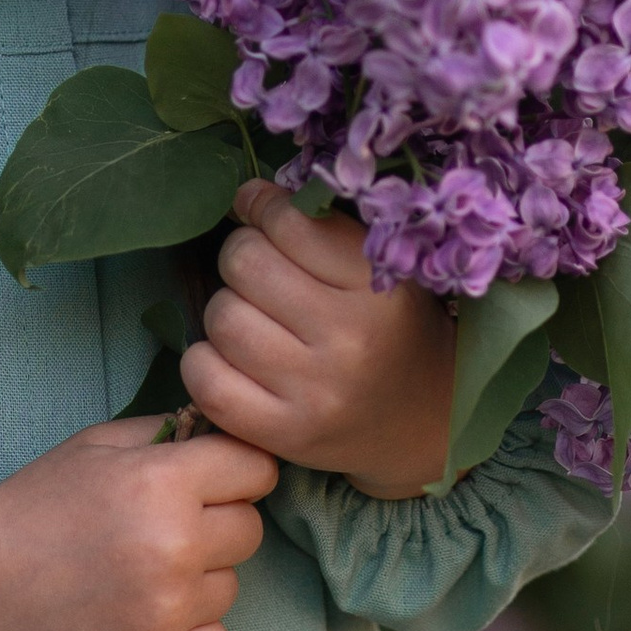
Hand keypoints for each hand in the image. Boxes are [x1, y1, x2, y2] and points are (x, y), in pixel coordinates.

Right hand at [0, 415, 273, 630]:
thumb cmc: (34, 507)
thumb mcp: (95, 446)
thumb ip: (167, 431)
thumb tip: (225, 432)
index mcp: (159, 482)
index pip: (256, 469)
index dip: (234, 471)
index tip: (210, 482)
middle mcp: (172, 546)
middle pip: (249, 529)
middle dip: (215, 524)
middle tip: (161, 530)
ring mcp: (166, 611)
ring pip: (230, 586)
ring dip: (197, 580)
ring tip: (137, 575)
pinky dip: (187, 630)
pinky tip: (141, 614)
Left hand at [182, 183, 454, 497]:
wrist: (424, 419)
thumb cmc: (393, 329)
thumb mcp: (377, 268)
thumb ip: (319, 226)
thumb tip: (245, 195)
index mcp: (378, 287)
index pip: (289, 222)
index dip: (267, 211)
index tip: (268, 219)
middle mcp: (350, 341)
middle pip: (245, 264)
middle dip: (243, 259)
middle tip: (261, 275)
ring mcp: (316, 393)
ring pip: (221, 318)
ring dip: (226, 311)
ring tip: (254, 320)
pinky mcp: (286, 435)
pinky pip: (206, 381)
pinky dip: (205, 361)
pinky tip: (232, 359)